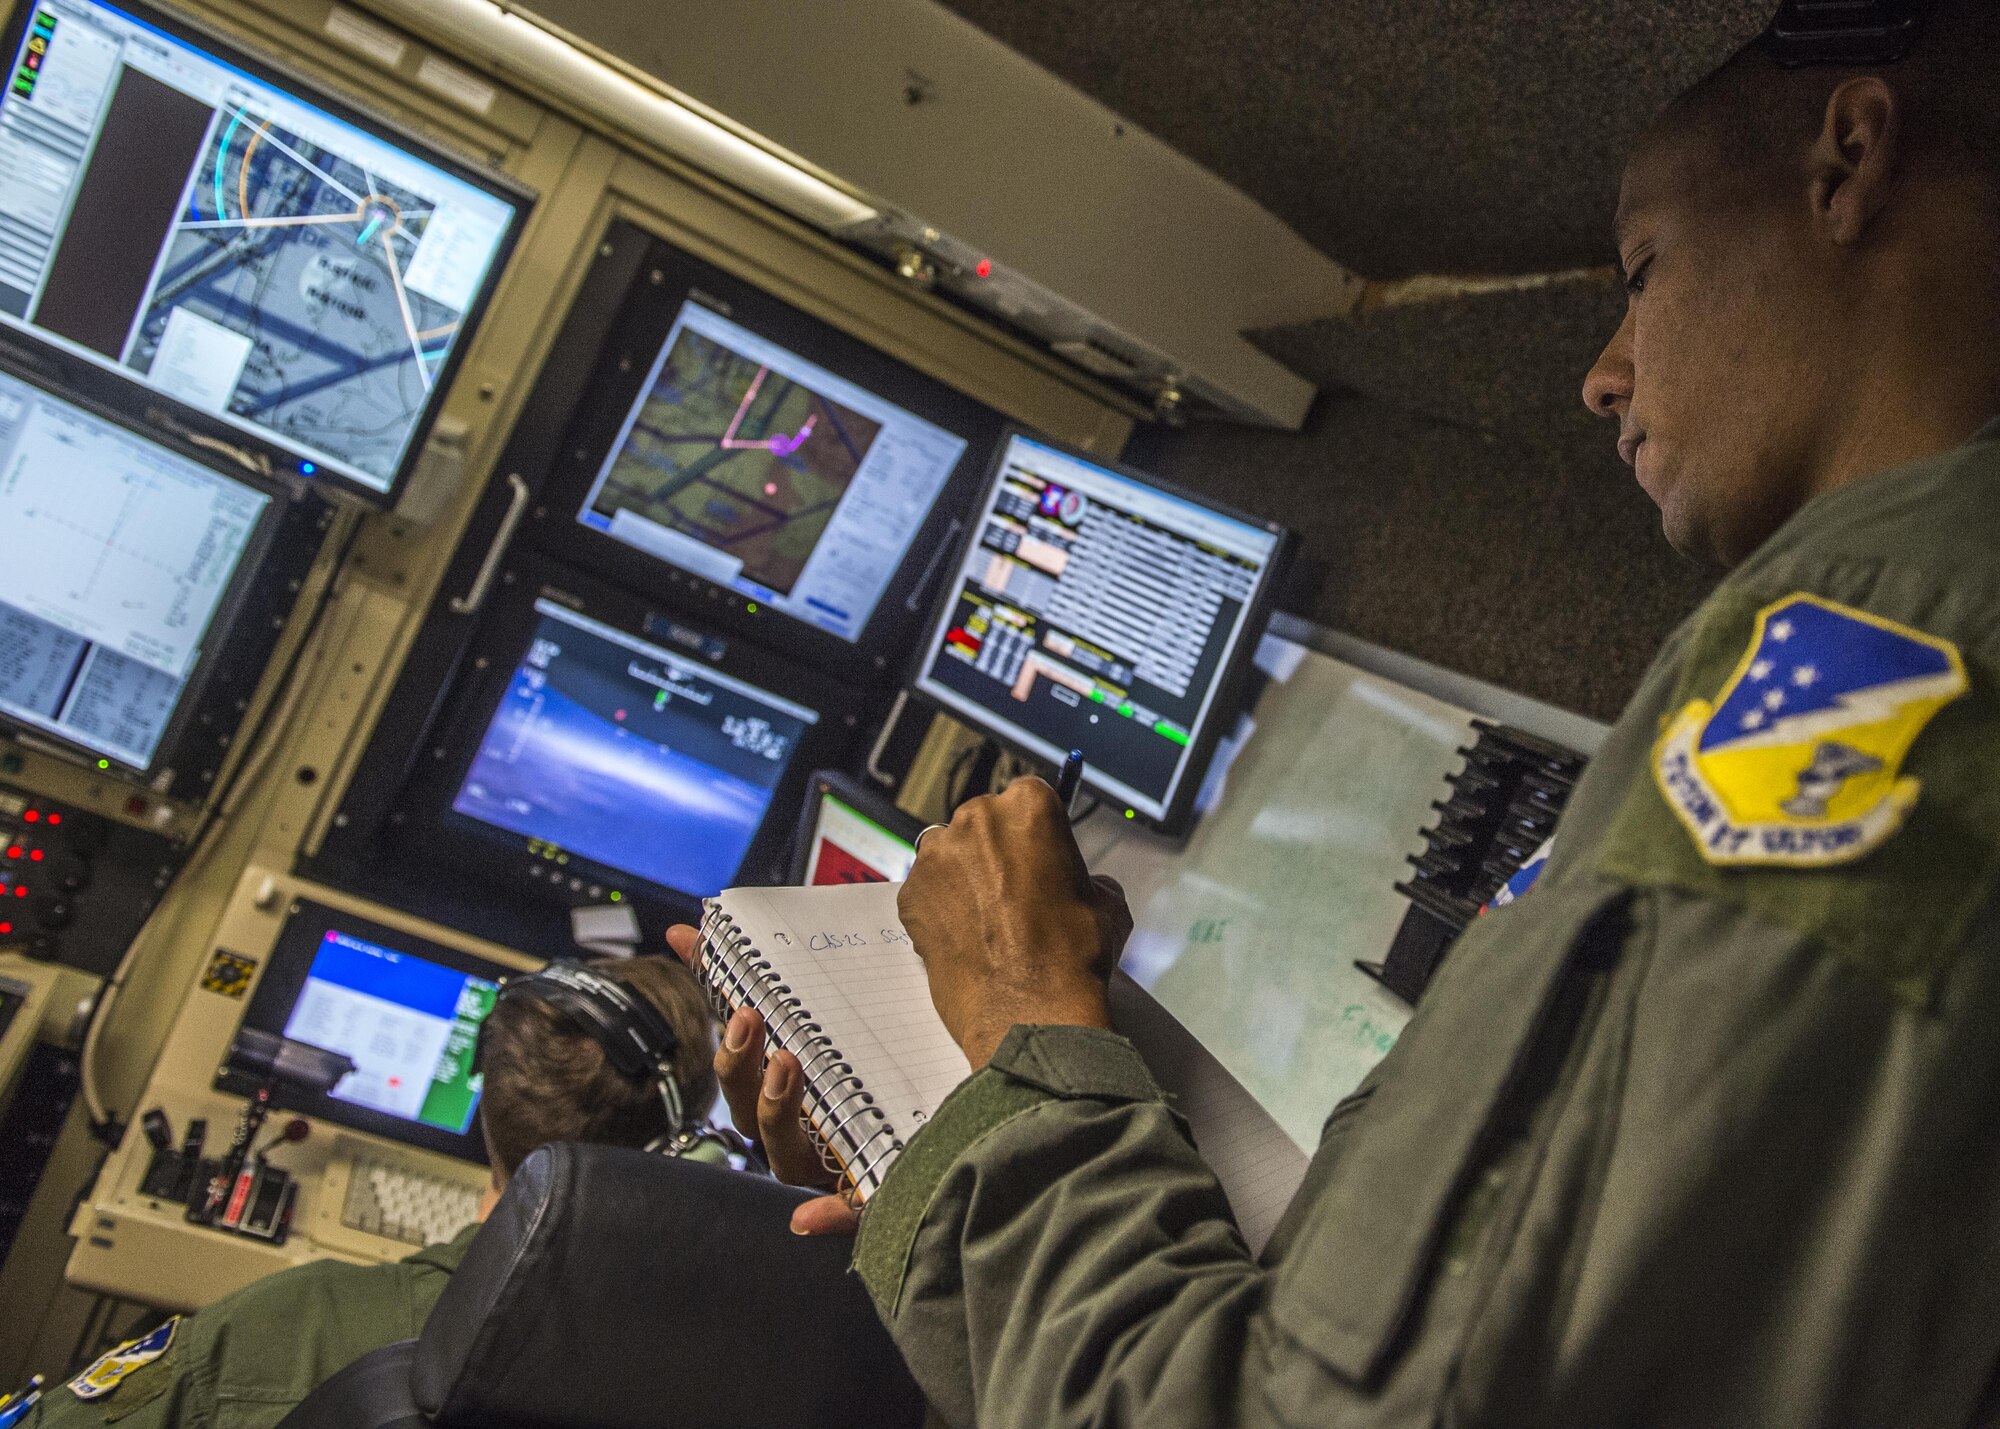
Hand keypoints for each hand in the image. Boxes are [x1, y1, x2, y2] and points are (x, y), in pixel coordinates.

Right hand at [666, 924, 859, 1234]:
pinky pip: (846, 1211)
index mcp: (786, 1089)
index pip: (740, 1053)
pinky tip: (808, 1219)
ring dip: (775, 1110)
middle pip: (748, 1106)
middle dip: (741, 1062)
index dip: (719, 1013)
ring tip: (786, 1067)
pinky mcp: (866, 1194)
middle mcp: (797, 1131)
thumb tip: (693, 931)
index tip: (715, 973)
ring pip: (784, 1153)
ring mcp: (827, 1166)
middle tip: (750, 1019)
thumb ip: (779, 979)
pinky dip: (825, 1218)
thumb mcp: (843, 1017)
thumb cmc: (882, 1073)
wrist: (950, 1137)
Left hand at [900, 777, 1129, 1067]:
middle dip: (996, 851)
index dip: (1035, 832)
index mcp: (1028, 807)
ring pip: (949, 854)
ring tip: (987, 921)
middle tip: (1013, 894)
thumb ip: (1086, 876)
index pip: (1029, 798)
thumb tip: (1077, 881)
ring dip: (963, 877)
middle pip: (983, 822)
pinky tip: (965, 940)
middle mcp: (975, 819)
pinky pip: (925, 893)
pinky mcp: (909, 895)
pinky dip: (940, 910)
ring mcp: (935, 856)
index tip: (1038, 854)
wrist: (1030, 1010)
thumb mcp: (1108, 902)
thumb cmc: (1075, 954)